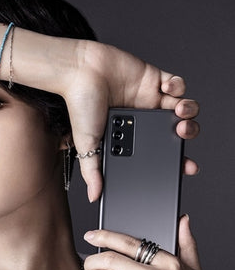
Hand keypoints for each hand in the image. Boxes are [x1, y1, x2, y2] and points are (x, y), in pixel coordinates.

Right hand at [63, 41, 199, 201]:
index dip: (176, 159)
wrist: (80, 72)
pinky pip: (176, 83)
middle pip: (177, 130)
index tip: (187, 167)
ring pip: (182, 107)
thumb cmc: (80, 107)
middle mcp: (143, 119)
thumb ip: (93, 172)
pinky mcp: (153, 78)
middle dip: (188, 132)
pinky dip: (178, 85)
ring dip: (188, 110)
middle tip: (182, 133)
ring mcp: (150, 98)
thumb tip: (94, 196)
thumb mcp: (87, 146)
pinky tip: (166, 89)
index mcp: (131, 137)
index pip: (158, 151)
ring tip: (179, 110)